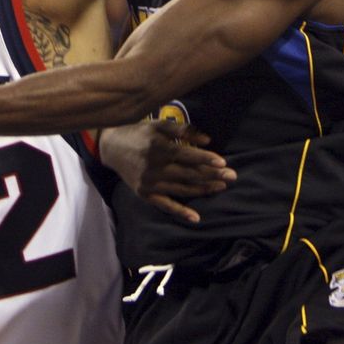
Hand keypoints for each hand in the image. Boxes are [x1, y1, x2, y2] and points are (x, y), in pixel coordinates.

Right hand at [98, 120, 235, 223]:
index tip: (223, 162)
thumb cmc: (138, 132)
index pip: (187, 155)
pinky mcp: (144, 194)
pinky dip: (180, 212)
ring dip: (203, 190)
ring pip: (182, 189)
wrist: (110, 147)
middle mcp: (154, 167)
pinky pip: (165, 205)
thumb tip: (208, 140)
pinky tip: (196, 217)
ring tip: (221, 187)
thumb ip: (182, 130)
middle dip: (212, 175)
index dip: (206, 159)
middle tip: (232, 177)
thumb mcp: (158, 125)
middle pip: (188, 174)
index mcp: (158, 147)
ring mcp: (149, 183)